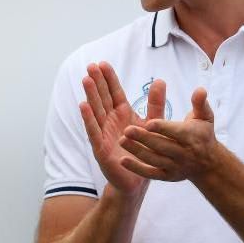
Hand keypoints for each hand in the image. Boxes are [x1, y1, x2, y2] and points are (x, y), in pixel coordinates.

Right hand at [79, 62, 165, 195]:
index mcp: (122, 114)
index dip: (109, 79)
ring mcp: (103, 134)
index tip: (103, 63)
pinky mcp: (100, 148)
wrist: (138, 179)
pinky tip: (83, 106)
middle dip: (97, 82)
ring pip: (96, 111)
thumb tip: (160, 80)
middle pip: (103, 98)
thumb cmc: (143, 150)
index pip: (114, 92)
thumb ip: (155, 104)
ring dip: (90, 95)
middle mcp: (110, 121)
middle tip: (91, 65)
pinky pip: (93, 131)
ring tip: (86, 80)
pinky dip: (88, 119)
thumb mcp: (152, 124)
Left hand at [118, 87, 223, 181]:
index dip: (162, 128)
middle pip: (161, 146)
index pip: (175, 133)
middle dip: (144, 139)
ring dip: (137, 152)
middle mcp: (182, 153)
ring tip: (121, 141)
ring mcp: (174, 166)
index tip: (148, 122)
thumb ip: (200, 103)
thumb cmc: (202, 134)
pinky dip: (136, 168)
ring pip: (154, 160)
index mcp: (191, 137)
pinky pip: (150, 174)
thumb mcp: (205, 118)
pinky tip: (122, 161)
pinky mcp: (166, 176)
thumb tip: (200, 89)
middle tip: (127, 130)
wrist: (208, 164)